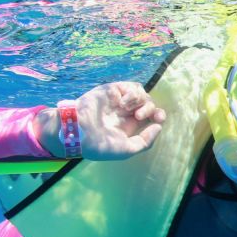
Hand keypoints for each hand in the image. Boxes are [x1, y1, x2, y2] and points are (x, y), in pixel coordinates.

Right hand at [36, 82, 165, 159]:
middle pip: (148, 103)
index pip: (151, 116)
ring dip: (141, 101)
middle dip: (150, 109)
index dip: (159, 115)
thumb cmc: (101, 145)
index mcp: (129, 125)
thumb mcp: (127, 149)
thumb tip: (158, 127)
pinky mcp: (112, 90)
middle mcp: (125, 112)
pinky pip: (131, 86)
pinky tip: (123, 103)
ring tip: (130, 111)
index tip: (159, 119)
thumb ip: (146, 141)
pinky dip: (132, 93)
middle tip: (139, 116)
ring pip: (142, 93)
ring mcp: (118, 100)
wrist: (78, 133)